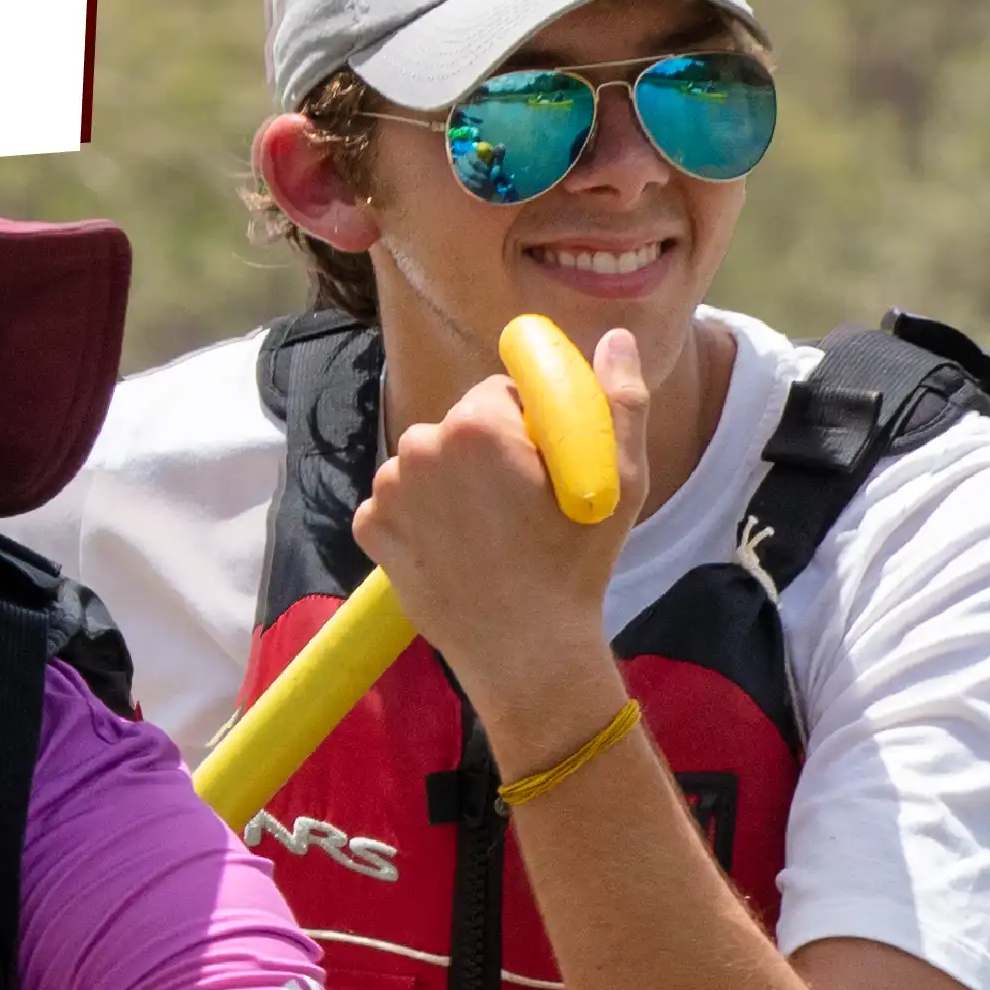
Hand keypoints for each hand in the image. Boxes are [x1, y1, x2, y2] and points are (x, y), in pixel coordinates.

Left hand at [351, 319, 653, 761]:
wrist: (527, 651)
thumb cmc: (576, 563)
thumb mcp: (619, 478)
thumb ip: (617, 398)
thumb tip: (614, 339)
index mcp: (473, 423)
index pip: (500, 392)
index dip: (528, 426)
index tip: (544, 468)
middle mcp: (418, 447)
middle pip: (460, 426)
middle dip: (488, 451)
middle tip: (521, 505)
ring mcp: (388, 491)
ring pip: (428, 464)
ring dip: (452, 483)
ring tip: (490, 531)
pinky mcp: (371, 530)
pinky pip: (400, 503)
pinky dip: (422, 518)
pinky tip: (456, 548)